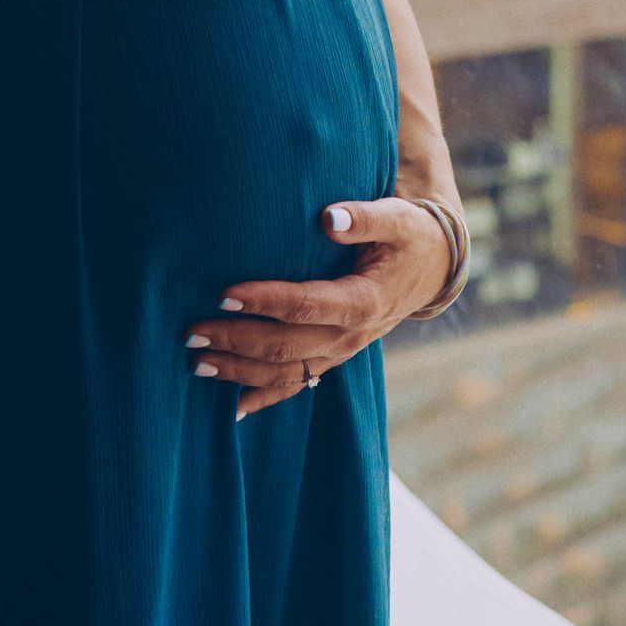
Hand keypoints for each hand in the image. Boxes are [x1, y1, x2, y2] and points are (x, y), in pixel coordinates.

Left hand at [184, 197, 456, 419]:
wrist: (433, 268)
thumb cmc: (408, 235)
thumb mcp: (396, 218)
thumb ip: (364, 218)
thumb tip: (329, 217)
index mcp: (363, 301)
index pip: (306, 305)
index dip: (265, 301)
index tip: (224, 293)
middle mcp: (351, 336)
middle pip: (286, 345)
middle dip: (236, 340)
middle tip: (192, 332)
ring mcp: (342, 352)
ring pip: (285, 371)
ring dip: (239, 370)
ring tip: (197, 362)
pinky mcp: (335, 357)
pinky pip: (298, 384)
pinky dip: (265, 398)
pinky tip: (233, 408)